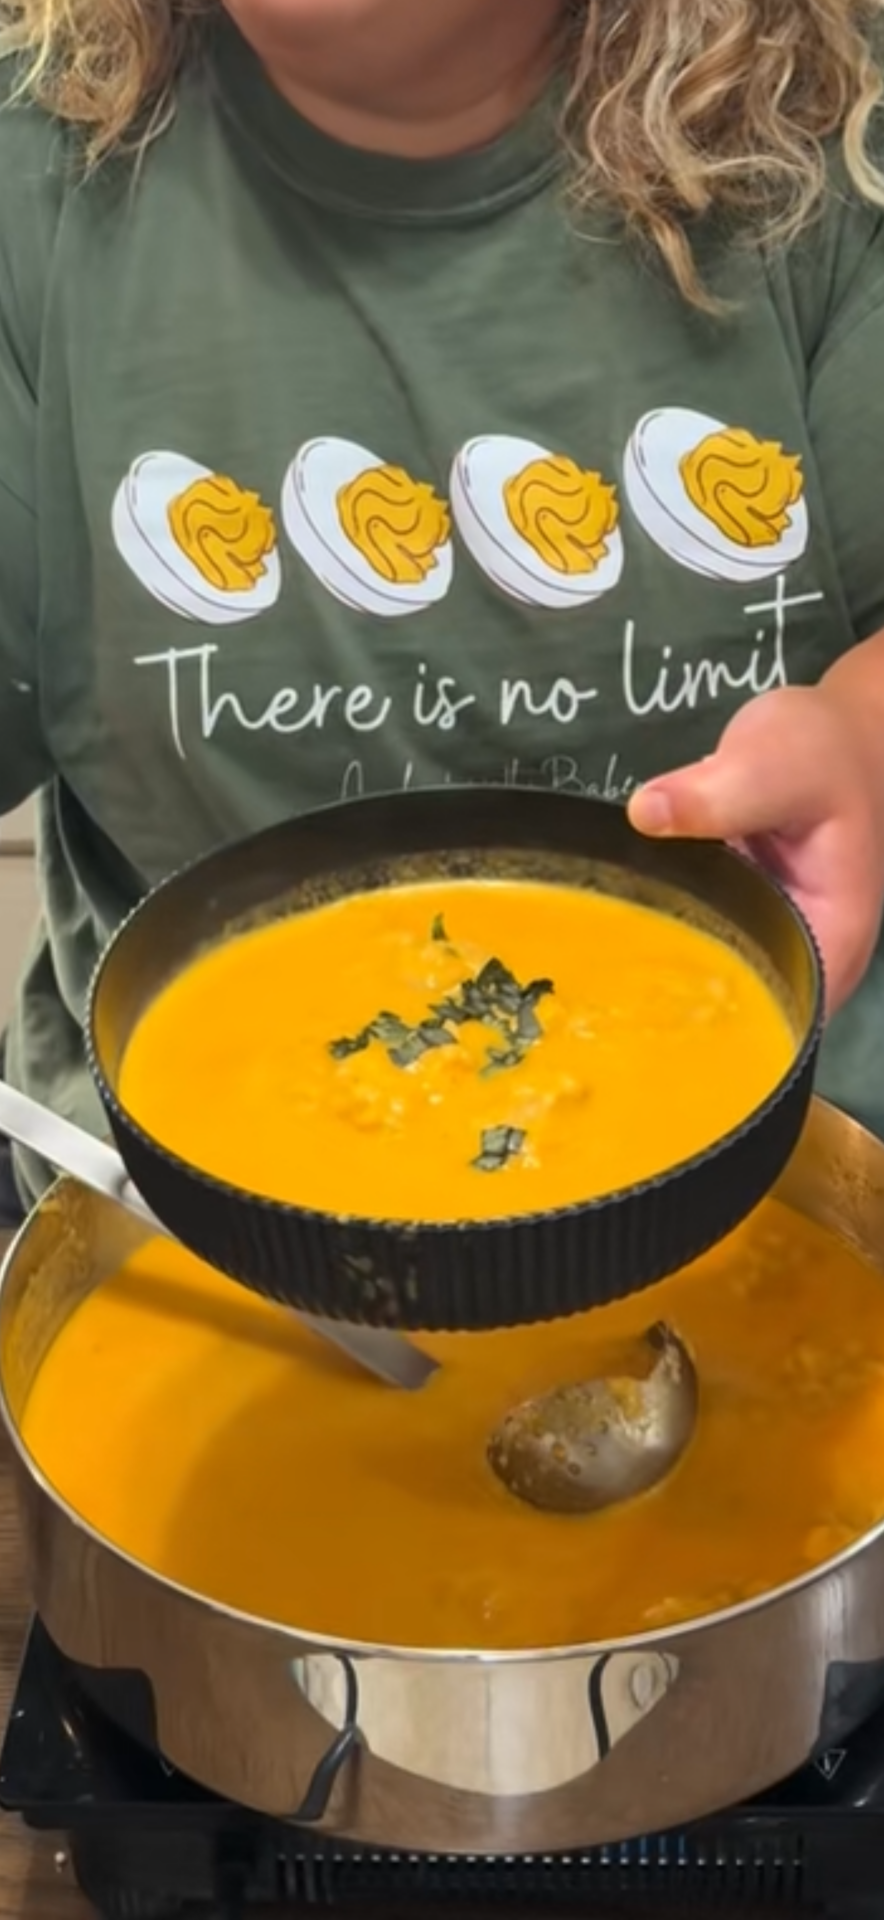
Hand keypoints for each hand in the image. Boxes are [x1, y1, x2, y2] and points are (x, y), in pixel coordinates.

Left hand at [626, 682, 883, 1016]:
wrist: (835, 732)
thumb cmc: (823, 750)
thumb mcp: (778, 759)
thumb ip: (721, 792)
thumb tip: (647, 814)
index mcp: (833, 941)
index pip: (777, 1020)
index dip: (715, 1029)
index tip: (643, 1018)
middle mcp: (808, 959)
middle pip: (740, 1015)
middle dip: (675, 1012)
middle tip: (598, 1004)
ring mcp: (774, 943)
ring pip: (717, 985)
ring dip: (663, 979)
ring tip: (594, 980)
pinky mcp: (744, 923)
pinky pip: (703, 947)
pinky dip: (666, 942)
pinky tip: (613, 938)